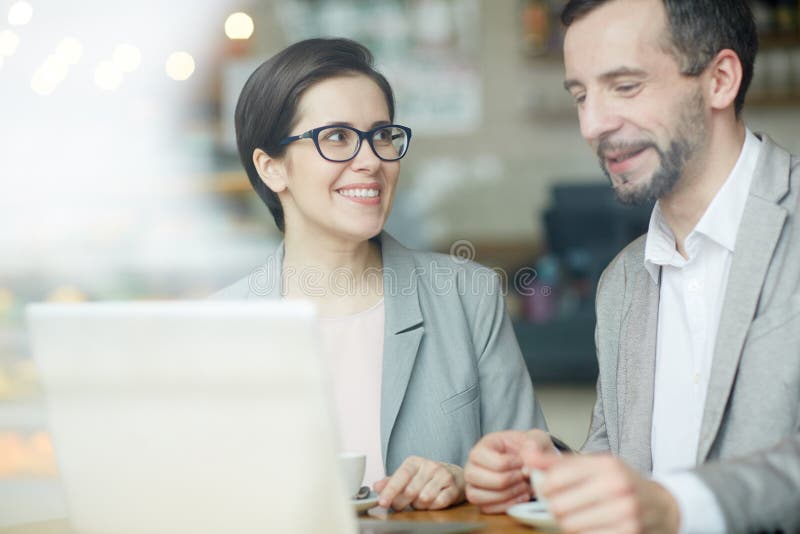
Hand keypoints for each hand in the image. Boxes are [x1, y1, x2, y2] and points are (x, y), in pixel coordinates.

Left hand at [373, 456, 464, 510]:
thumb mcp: (408, 476)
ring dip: (419, 505)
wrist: (455, 476)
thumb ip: (391, 482)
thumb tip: (376, 487)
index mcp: (415, 462)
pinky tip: (432, 502)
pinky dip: (432, 507)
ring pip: (424, 499)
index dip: (390, 490)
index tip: (382, 502)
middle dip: (403, 503)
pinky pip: (438, 503)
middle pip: (410, 491)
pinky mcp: (454, 488)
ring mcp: (443, 476)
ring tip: (420, 501)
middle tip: (402, 505)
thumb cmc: (427, 477)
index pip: (400, 476)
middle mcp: (430, 466)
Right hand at [464, 429, 555, 513]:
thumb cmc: (531, 451)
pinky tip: (522, 496)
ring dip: (504, 494)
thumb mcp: (536, 439)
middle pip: (474, 476)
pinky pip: (486, 508)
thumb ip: (534, 443)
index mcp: (484, 445)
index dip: (506, 463)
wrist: (535, 465)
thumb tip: (528, 453)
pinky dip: (506, 505)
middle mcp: (473, 464)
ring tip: (524, 487)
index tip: (523, 462)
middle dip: (505, 479)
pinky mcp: (482, 500)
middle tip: (523, 477)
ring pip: (476, 495)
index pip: (481, 456)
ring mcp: (475, 484)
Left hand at [540, 454, 679, 533]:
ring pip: (570, 525)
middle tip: (562, 506)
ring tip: (577, 515)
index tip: (548, 490)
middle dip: (555, 508)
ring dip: (568, 523)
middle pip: (559, 506)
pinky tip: (591, 525)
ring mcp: (625, 512)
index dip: (544, 488)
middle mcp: (617, 486)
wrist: (662, 506)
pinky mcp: (628, 533)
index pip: (555, 479)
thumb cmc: (622, 483)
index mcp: (606, 464)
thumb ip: (557, 462)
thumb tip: (526, 455)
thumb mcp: (594, 465)